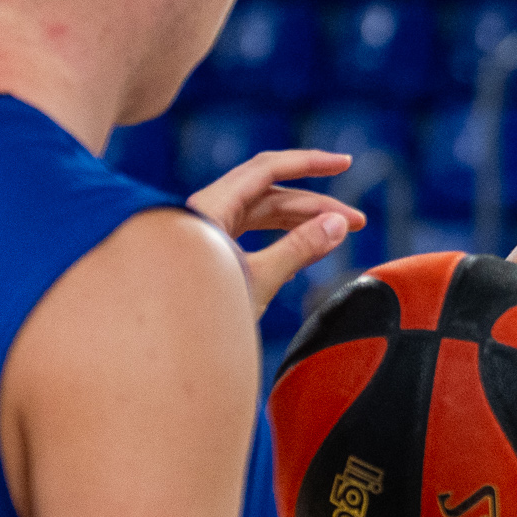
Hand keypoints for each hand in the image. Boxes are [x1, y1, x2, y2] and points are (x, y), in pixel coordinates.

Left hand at [186, 147, 363, 319]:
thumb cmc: (197, 317)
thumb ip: (299, 249)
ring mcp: (205, 234)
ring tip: (337, 235)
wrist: (161, 352)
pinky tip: (302, 252)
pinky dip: (279, 238)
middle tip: (355, 221)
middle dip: (315, 205)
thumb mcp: (258, 281)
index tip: (344, 164)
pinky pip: (249, 235)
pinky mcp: (209, 254)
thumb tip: (337, 225)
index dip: (309, 163)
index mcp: (210, 208)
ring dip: (301, 222)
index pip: (267, 169)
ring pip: (261, 216)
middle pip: (269, 194)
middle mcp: (205, 214)